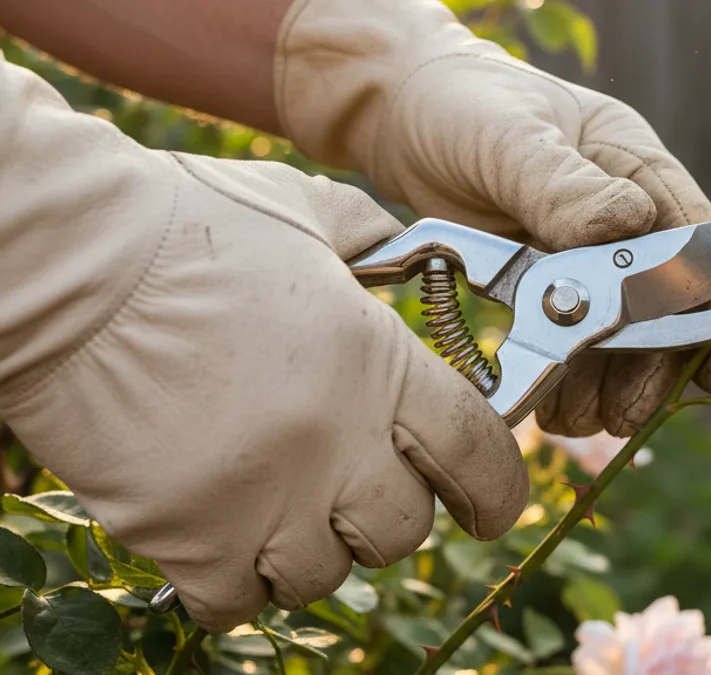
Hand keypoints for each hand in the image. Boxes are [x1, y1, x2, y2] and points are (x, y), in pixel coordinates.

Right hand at [0, 56, 526, 629]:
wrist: (66, 264)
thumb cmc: (186, 228)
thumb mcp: (305, 212)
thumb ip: (376, 240)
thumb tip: (419, 256)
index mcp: (377, 366)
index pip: (479, 456)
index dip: (497, 489)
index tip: (490, 503)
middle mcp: (334, 442)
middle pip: (404, 531)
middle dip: (387, 514)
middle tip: (352, 482)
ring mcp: (262, 498)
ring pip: (325, 575)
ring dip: (311, 549)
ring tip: (276, 503)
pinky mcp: (188, 536)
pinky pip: (238, 603)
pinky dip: (236, 582)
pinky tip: (220, 534)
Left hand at [277, 0, 710, 436]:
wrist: (400, 113)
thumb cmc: (460, 105)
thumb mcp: (508, 137)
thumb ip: (561, 184)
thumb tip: (624, 226)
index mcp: (632, 165)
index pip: (691, 238)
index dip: (709, 301)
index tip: (710, 358)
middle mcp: (622, 218)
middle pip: (664, 304)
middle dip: (651, 364)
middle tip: (625, 413)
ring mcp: (584, 259)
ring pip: (622, 336)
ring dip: (609, 385)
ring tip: (576, 419)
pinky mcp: (546, 291)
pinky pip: (574, 346)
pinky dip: (570, 384)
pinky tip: (553, 408)